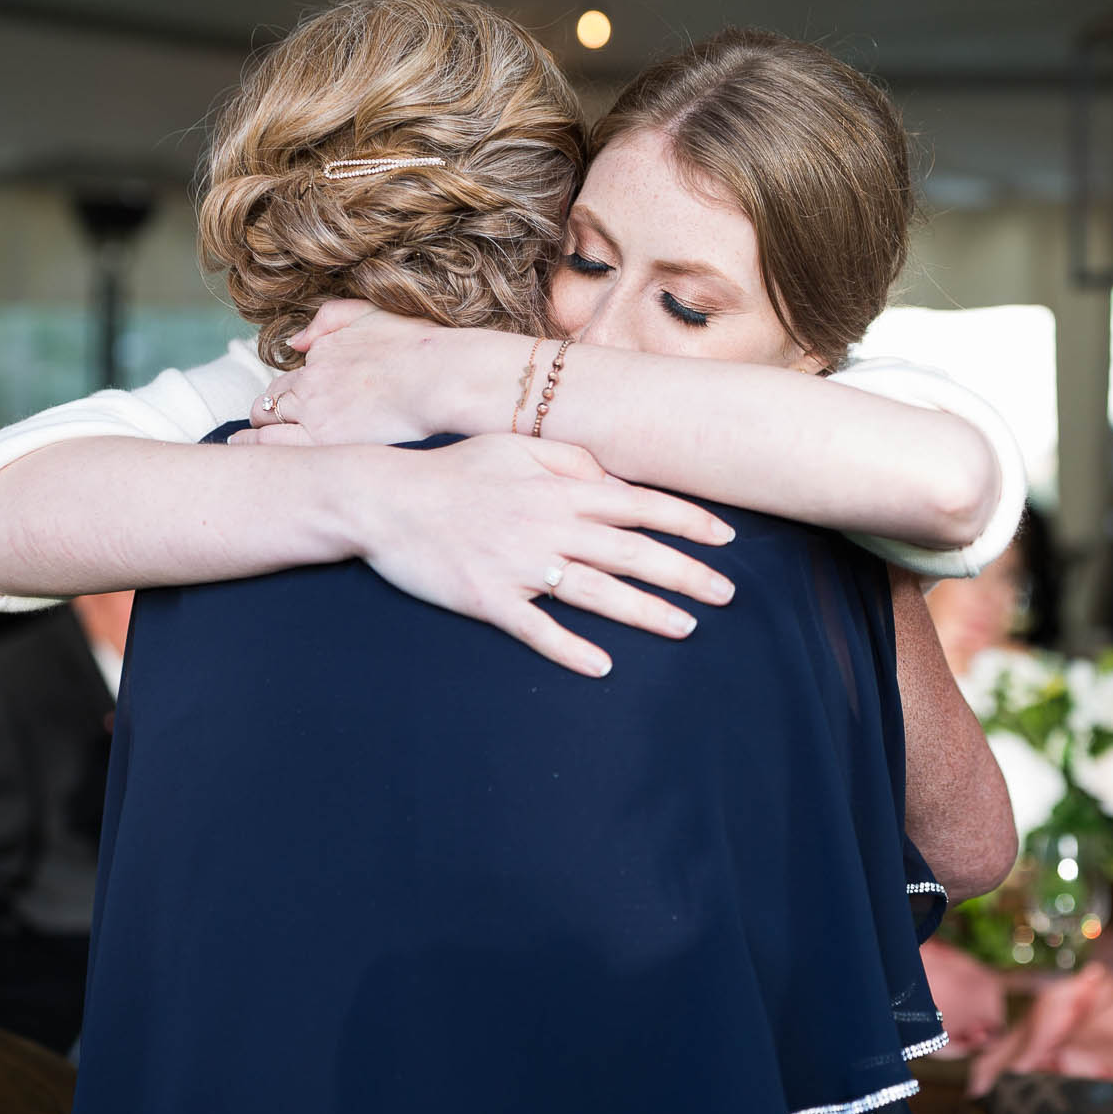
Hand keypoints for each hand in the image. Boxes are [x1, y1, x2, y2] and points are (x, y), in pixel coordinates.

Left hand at [245, 300, 461, 443]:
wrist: (437, 376)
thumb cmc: (417, 346)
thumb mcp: (370, 312)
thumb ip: (327, 319)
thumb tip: (295, 343)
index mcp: (320, 354)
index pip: (286, 381)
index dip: (286, 397)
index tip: (293, 411)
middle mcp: (309, 381)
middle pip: (271, 402)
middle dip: (271, 416)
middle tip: (276, 434)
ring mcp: (313, 410)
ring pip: (267, 423)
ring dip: (262, 435)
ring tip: (265, 450)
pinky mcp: (323, 437)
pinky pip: (275, 444)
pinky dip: (265, 449)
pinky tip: (272, 461)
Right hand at [331, 433, 736, 678]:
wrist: (385, 501)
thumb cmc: (454, 470)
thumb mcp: (515, 446)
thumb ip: (569, 458)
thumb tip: (612, 478)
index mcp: (559, 488)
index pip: (640, 503)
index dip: (688, 521)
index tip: (726, 538)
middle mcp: (549, 526)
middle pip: (632, 552)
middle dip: (685, 574)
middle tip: (727, 594)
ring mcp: (520, 566)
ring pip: (597, 593)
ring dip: (646, 612)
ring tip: (687, 628)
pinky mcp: (489, 600)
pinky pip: (538, 630)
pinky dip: (571, 650)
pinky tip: (603, 667)